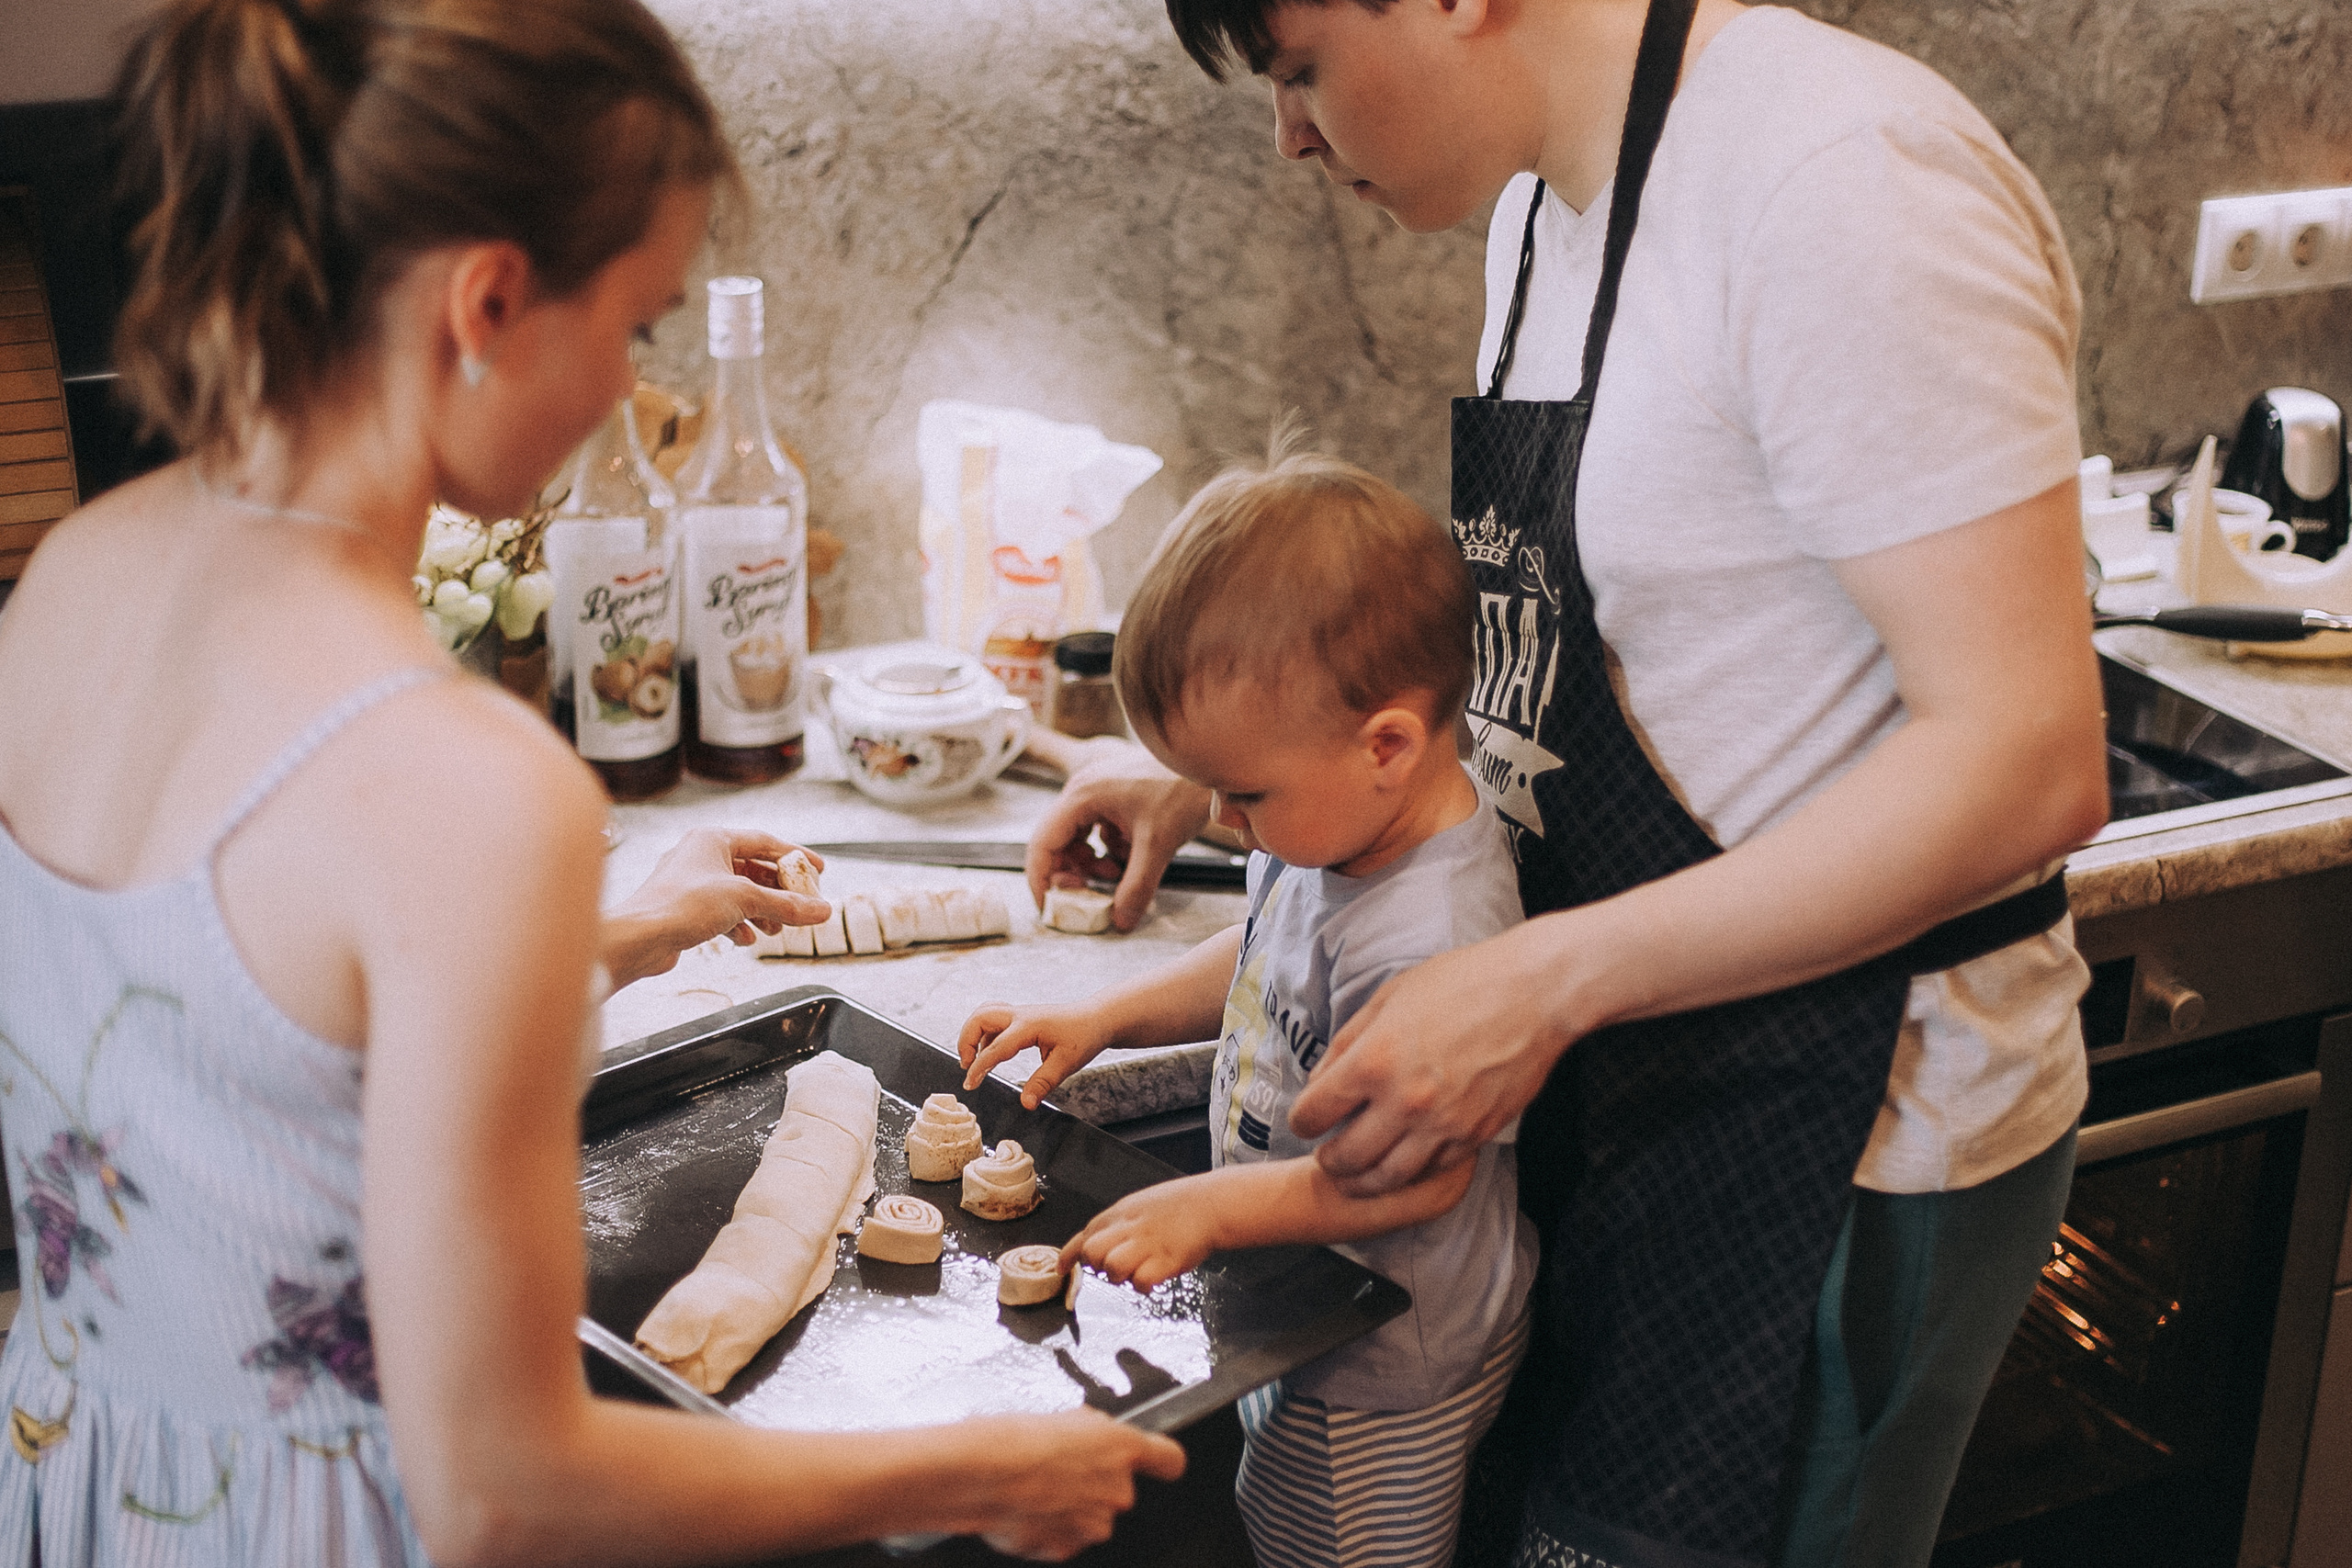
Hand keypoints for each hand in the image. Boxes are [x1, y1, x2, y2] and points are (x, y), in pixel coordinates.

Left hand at [602, 829, 831, 988]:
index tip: (817, 869)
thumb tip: (820, 909)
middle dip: (778, 892)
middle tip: (801, 905)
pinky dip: (739, 923)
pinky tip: (746, 938)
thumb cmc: (679, 905)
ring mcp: (691, 882)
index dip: (795, 856)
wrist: (640, 938)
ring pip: (739, 892)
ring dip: (761, 910)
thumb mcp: (745, 900)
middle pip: (753, 869)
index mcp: (712, 839)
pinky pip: (722, 910)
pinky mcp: (685, 907)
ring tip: (776, 928)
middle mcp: (700, 855)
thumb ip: (787, 904)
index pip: (765, 842)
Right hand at [957, 1410, 1185, 1559]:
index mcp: (1122, 1448)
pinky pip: (1063, 1537)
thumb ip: (1092, 1433)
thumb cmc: (1014, 1438)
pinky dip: (1046, 1527)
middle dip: (1093, 1484)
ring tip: (1034, 1488)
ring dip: (1069, 1507)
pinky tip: (1024, 1508)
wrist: (980, 1474)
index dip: (1161, 1462)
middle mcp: (1117, 1490)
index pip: (1169, 1460)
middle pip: (1117, 1491)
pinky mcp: (1066, 1548)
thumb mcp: (1063, 1417)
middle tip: (1056, 1470)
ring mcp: (1094, 1525)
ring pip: (1089, 1517)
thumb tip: (1090, 1439)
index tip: (1158, 1463)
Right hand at [959, 1001, 1115, 1108]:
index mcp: (1029, 1026)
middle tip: (966, 1066)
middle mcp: (1020, 1015)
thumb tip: (1026, 1104)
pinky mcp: (1022, 1017)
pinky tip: (990, 1052)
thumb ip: (1043, 1083)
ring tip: (972, 1059)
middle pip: (980, 1018)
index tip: (970, 1084)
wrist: (1098, 1018)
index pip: (995, 1047)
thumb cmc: (1084, 1037)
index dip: (979, 1067)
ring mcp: (1020, 1013)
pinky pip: (994, 1020)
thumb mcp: (1066, 1064)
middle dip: (966, 1041)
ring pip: (984, 1014)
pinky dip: (985, 1034)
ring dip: (973, 1034)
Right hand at [1024, 742, 1211, 931]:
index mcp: (1083, 796)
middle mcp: (1083, 790)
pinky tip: (1130, 853)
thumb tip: (1121, 920)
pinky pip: (1095, 828)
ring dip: (1090, 862)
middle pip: (1056, 841)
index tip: (1048, 906)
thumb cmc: (1181, 790)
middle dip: (1070, 873)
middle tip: (1085, 896)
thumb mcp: (1157, 845)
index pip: (1042, 843)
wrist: (1208, 764)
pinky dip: (1107, 848)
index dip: (1041, 878)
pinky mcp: (1113, 794)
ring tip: (1113, 874)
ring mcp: (1097, 790)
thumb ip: (1136, 887)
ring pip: (1077, 837)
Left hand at [1058, 1177, 1219, 1291]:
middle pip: (1092, 1253)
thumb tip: (1097, 1242)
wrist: (1210, 1205)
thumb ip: (1117, 1224)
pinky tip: (1154, 1277)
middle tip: (1115, 1265)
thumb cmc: (1177, 1205)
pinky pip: (1141, 1282)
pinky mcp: (1164, 1261)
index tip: (1061, 1268)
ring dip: (1121, 1276)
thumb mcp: (1139, 1205)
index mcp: (1121, 1214)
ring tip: (1137, 1270)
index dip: (1069, 1255)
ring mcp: (1146, 1245)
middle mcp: (1129, 1228)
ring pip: (1112, 1268)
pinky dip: (1144, 1285)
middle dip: (1098, 1265)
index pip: (1084, 1234)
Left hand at [1290, 920, 1576, 1197]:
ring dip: (1362, 1181)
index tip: (1305, 1121)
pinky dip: (1411, 1172)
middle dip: (1328, 1160)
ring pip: (1387, 1178)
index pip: (1313, 1113)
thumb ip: (1348, 1042)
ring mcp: (1442, 1124)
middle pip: (1345, 1157)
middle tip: (1327, 1156)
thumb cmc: (1461, 983)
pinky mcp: (1474, 1135)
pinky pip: (1431, 1170)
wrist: (1535, 994)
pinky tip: (1403, 1162)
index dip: (1301, 1121)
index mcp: (1374, 1061)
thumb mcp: (1389, 998)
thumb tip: (1321, 1079)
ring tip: (1355, 1175)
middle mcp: (1404, 1101)